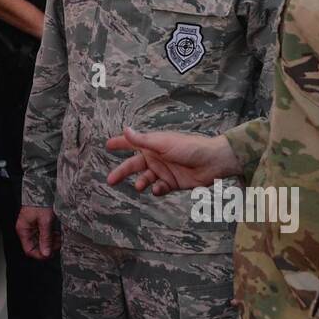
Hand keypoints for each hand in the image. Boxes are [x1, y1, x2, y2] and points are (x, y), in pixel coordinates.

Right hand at [16, 205, 59, 259]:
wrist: (41, 188)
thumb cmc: (40, 201)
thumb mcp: (45, 221)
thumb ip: (45, 238)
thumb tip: (46, 252)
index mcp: (23, 230)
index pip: (29, 250)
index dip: (40, 254)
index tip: (50, 254)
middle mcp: (26, 229)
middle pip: (35, 245)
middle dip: (47, 247)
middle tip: (57, 244)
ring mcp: (31, 226)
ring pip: (40, 240)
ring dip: (50, 241)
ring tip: (58, 238)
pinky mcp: (37, 222)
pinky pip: (43, 233)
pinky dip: (50, 235)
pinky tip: (56, 233)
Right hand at [105, 128, 239, 194]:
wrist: (211, 162)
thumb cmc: (189, 147)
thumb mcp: (163, 143)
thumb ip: (142, 140)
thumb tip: (125, 130)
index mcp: (152, 145)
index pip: (132, 143)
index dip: (120, 143)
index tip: (107, 145)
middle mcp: (156, 158)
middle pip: (134, 165)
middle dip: (122, 172)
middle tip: (110, 180)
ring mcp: (164, 170)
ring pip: (145, 178)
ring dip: (141, 182)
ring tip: (139, 186)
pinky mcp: (172, 182)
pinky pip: (159, 188)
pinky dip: (156, 189)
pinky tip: (158, 188)